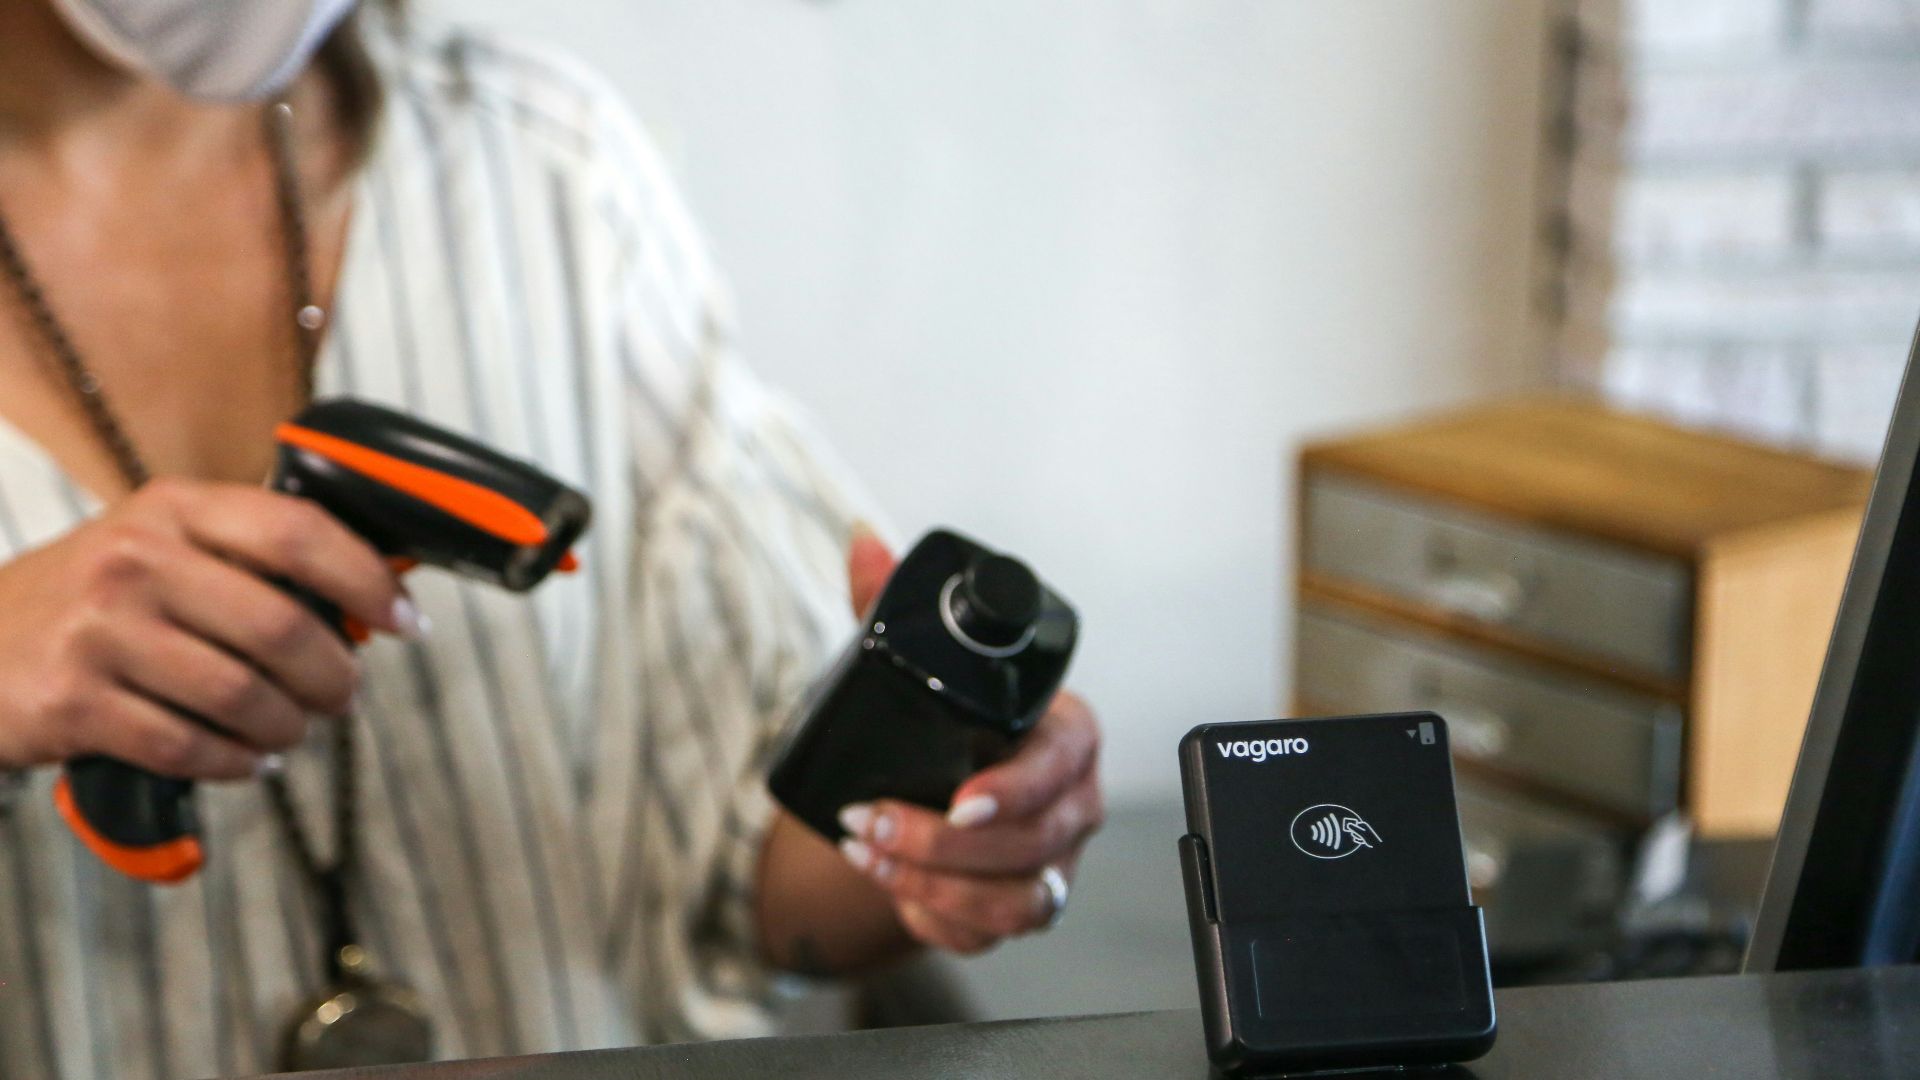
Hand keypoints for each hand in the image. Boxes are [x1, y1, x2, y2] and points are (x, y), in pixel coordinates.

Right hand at [0, 478, 414, 776]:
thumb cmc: (85, 603)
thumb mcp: (158, 549)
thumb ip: (249, 561)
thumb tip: (368, 597)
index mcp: (172, 510)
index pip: (298, 532)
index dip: (366, 580)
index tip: (405, 620)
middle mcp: (134, 560)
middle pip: (281, 626)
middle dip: (333, 675)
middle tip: (342, 696)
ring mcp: (98, 631)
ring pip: (242, 695)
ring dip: (287, 726)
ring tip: (289, 732)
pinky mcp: (71, 702)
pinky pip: (188, 746)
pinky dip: (234, 763)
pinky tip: (245, 761)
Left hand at [833, 528, 1103, 953]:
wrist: (936, 793)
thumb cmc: (946, 724)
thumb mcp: (915, 661)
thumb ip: (888, 603)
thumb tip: (863, 542)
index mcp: (1064, 735)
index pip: (1061, 765)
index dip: (1015, 790)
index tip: (959, 800)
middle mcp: (1072, 803)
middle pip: (1036, 843)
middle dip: (945, 844)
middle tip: (871, 820)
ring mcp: (1053, 863)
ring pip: (1021, 901)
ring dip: (935, 885)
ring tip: (866, 853)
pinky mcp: (1021, 910)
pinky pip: (992, 933)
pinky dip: (934, 917)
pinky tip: (887, 885)